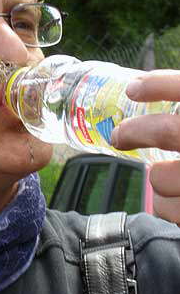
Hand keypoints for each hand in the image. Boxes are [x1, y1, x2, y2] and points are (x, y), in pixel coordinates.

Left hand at [110, 70, 179, 222]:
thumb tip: (154, 92)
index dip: (160, 85)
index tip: (133, 88)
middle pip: (169, 132)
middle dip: (136, 131)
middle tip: (120, 135)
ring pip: (161, 177)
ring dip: (157, 176)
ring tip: (169, 176)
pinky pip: (166, 209)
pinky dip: (164, 205)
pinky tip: (177, 200)